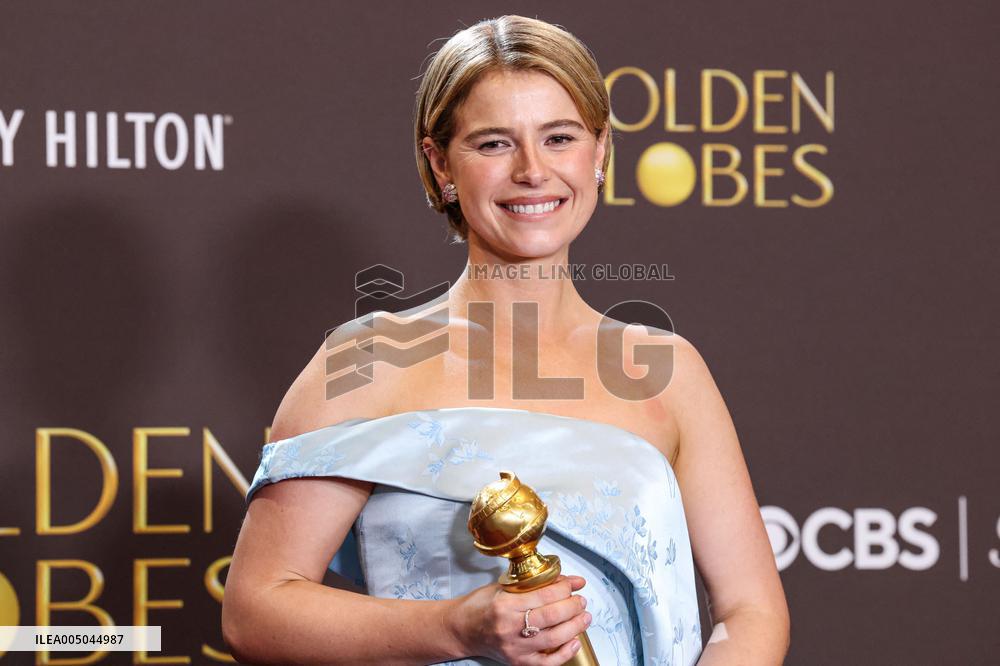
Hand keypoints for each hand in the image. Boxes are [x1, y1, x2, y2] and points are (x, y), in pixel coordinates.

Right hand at [448, 574, 591, 665]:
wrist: (461, 630)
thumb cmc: (480, 606)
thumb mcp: (503, 587)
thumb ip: (533, 584)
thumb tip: (564, 580)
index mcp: (505, 604)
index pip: (544, 595)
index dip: (565, 588)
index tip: (575, 584)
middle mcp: (510, 627)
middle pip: (552, 616)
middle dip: (573, 606)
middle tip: (581, 601)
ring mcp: (515, 647)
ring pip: (554, 638)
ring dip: (575, 626)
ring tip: (584, 617)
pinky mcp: (518, 661)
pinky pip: (547, 661)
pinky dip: (565, 652)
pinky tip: (574, 641)